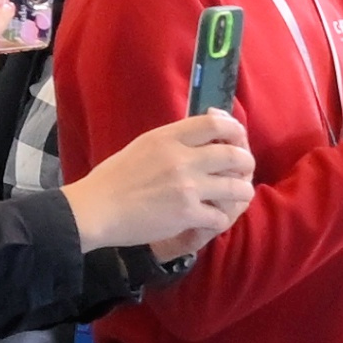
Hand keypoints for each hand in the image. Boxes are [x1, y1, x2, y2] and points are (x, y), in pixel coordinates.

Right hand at [65, 110, 253, 251]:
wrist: (96, 209)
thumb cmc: (114, 178)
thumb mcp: (143, 145)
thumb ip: (172, 139)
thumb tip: (201, 132)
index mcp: (168, 137)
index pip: (215, 123)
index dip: (234, 130)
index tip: (236, 139)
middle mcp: (182, 159)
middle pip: (234, 154)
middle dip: (246, 163)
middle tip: (243, 171)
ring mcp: (187, 187)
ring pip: (237, 187)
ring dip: (241, 192)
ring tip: (236, 196)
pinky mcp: (186, 214)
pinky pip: (221, 216)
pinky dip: (220, 219)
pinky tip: (212, 218)